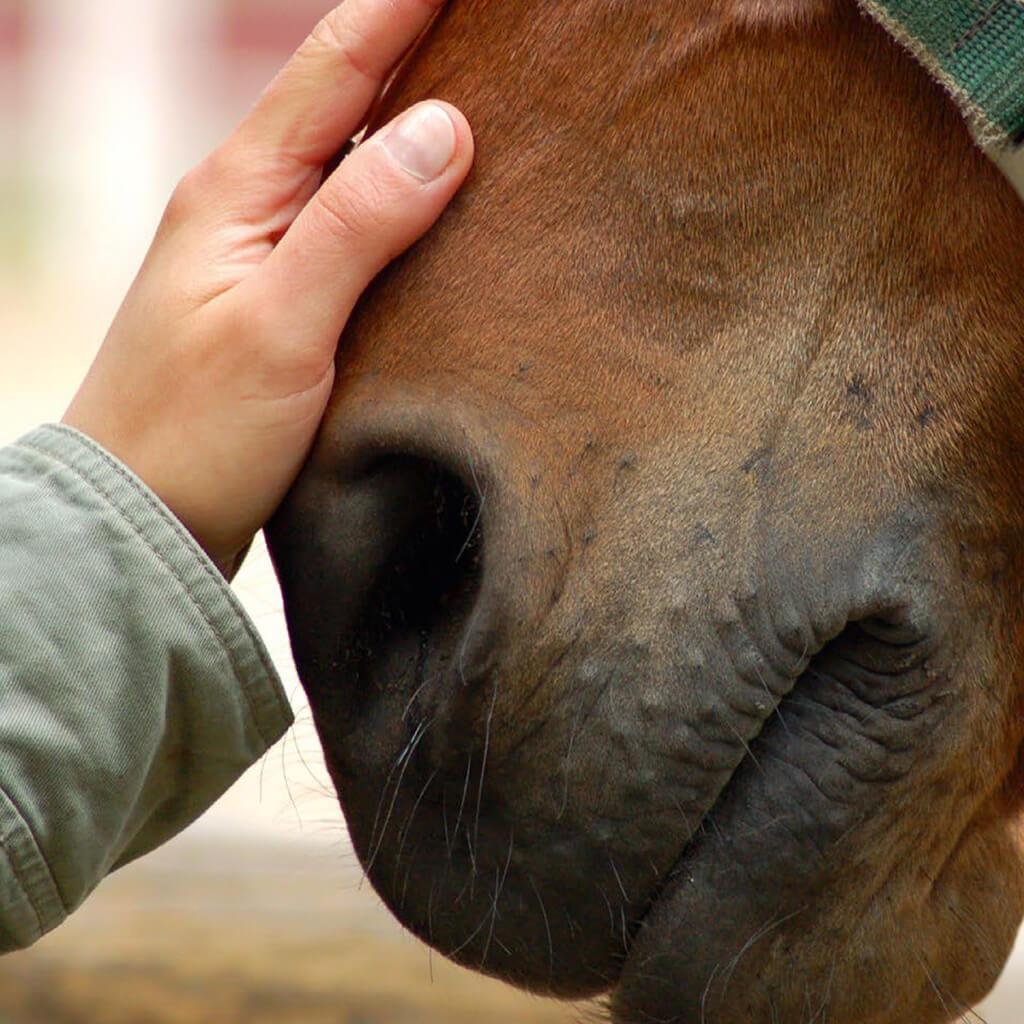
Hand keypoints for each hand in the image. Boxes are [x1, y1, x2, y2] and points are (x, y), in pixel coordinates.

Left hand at [63, 0, 473, 574]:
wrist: (144, 519)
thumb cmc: (198, 432)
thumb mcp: (282, 327)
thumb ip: (357, 225)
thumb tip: (446, 129)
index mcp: (238, 189)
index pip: (336, 65)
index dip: (403, 5)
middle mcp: (248, 204)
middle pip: (344, 98)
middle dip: (416, 44)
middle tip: (493, 28)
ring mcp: (262, 251)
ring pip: (351, 159)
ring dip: (412, 117)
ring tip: (487, 90)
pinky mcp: (283, 299)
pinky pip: (351, 222)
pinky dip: (400, 196)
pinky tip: (438, 200)